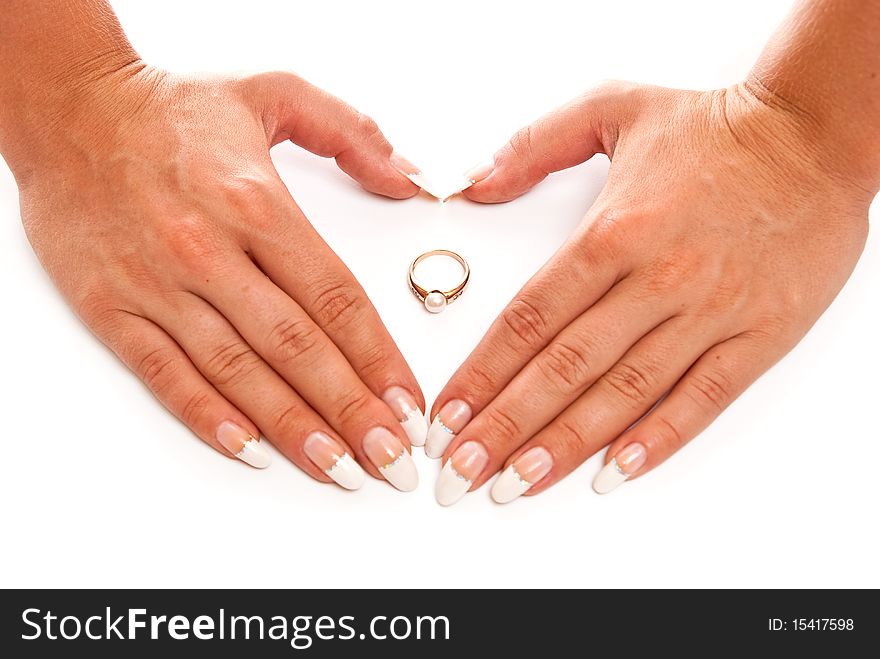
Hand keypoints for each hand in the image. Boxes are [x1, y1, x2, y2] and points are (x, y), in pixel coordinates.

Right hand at [11, 63, 428, 490]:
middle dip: (350, 410)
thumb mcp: (275, 93)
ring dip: (293, 428)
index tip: (408, 403)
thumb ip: (352, 134)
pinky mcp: (111, 305)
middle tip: (391, 459)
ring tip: (339, 469)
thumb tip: (409, 179)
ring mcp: (158, 283)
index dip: (378, 358)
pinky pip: (165, 372)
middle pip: (297, 347)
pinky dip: (208, 416)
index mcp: (257, 202)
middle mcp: (210, 249)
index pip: (336, 298)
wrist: (67, 108)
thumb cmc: (172, 109)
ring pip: (237, 371)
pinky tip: (251, 449)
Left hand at [428, 80, 872, 504]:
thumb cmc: (715, 127)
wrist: (818, 133)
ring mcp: (710, 311)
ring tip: (517, 483)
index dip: (482, 373)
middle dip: (505, 426)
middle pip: (565, 367)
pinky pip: (703, 397)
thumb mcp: (612, 108)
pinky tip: (614, 473)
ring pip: (625, 392)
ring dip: (566, 445)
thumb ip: (534, 146)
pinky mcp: (760, 333)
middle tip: (462, 473)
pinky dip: (658, 439)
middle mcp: (657, 278)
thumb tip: (475, 183)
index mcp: (615, 231)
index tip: (447, 415)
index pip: (529, 318)